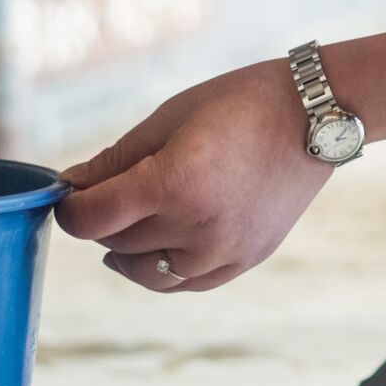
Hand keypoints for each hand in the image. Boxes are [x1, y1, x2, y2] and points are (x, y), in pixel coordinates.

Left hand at [52, 60, 331, 292]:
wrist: (315, 116)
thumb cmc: (240, 103)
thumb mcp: (170, 117)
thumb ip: (116, 159)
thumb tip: (71, 186)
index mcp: (175, 182)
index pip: (93, 218)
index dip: (71, 208)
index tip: (70, 194)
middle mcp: (197, 226)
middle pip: (116, 242)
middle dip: (102, 218)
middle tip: (107, 191)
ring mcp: (224, 251)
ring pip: (146, 272)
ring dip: (128, 248)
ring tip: (134, 219)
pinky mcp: (244, 260)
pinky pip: (184, 282)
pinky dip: (162, 266)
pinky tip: (161, 241)